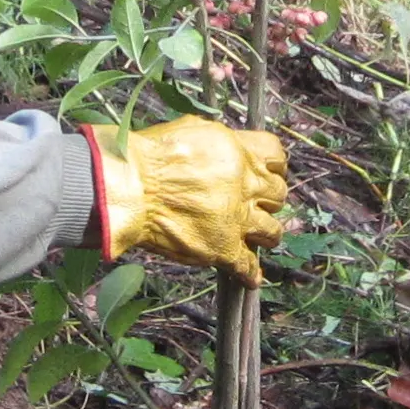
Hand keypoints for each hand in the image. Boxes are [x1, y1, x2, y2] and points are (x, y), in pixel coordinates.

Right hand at [87, 118, 291, 280]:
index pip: (276, 155)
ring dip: (266, 234)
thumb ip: (218, 141)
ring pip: (272, 231)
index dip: (274, 165)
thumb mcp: (191, 129)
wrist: (131, 188)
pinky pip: (247, 266)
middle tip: (257, 203)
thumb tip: (226, 145)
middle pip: (278, 194)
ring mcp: (237, 219)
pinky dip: (250, 274)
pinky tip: (251, 279)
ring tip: (257, 237)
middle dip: (269, 199)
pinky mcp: (223, 248)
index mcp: (239, 152)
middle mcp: (245, 185)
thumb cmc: (150, 155)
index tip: (268, 171)